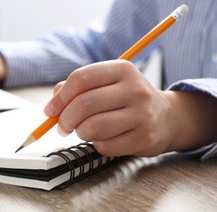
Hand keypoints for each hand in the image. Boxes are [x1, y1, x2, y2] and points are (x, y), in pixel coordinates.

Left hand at [44, 60, 216, 156]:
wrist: (166, 117)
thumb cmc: (126, 98)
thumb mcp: (106, 83)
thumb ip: (76, 88)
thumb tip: (52, 106)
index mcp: (122, 69)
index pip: (81, 78)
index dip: (60, 97)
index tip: (50, 110)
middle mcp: (135, 89)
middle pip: (84, 104)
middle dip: (64, 119)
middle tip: (62, 126)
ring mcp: (142, 114)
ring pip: (92, 127)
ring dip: (80, 132)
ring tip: (84, 130)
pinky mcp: (144, 138)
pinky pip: (105, 146)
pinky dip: (96, 144)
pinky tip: (103, 138)